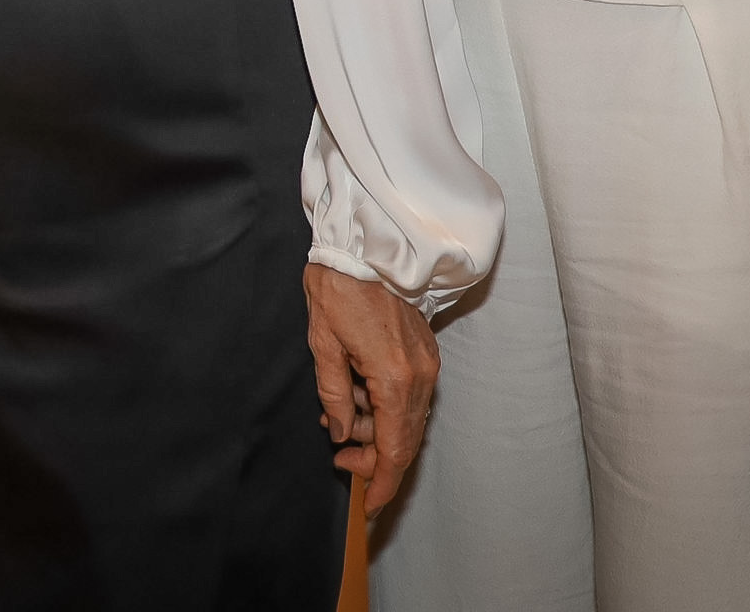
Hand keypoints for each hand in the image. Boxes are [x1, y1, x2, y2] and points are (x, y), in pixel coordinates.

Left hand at [304, 263, 437, 515]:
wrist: (365, 244)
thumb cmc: (339, 286)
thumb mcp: (322, 343)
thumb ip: (335, 395)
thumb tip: (341, 432)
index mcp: (395, 378)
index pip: (394, 449)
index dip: (382, 482)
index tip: (369, 506)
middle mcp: (421, 376)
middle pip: (404, 439)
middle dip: (373, 457)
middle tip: (339, 456)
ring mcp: (427, 363)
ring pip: (406, 419)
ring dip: (374, 429)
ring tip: (337, 414)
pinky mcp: (425, 352)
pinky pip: (409, 396)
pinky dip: (384, 407)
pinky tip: (356, 397)